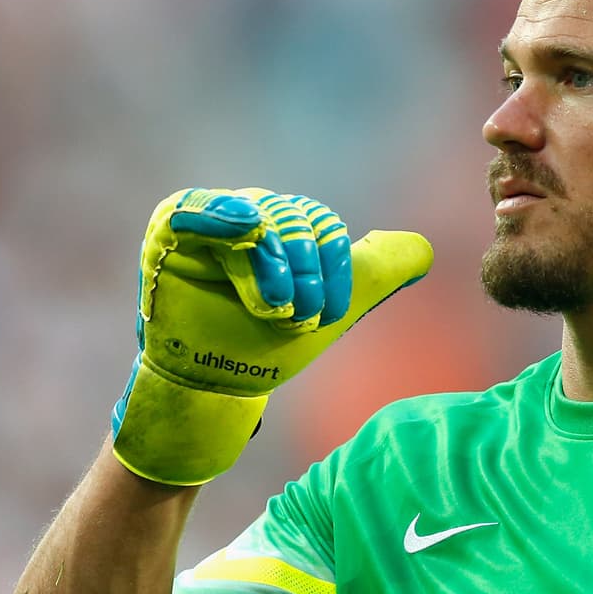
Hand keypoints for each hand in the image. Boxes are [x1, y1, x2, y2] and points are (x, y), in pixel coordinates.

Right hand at [111, 188, 432, 484]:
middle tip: (295, 318)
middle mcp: (249, 212)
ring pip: (255, 221)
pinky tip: (241, 226)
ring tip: (270, 309)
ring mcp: (209, 218)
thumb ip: (378, 271)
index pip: (322, 226)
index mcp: (288, 224)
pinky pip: (194, 209)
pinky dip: (218, 214)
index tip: (325, 315)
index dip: (331, 270)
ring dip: (271, 266)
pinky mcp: (169, 230)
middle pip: (291, 221)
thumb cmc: (270, 344)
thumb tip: (423, 250)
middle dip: (303, 275)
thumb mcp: (334, 306)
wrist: (219, 384)